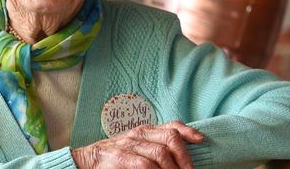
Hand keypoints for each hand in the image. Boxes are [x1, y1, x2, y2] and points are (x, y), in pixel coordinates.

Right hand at [71, 120, 203, 168]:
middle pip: (171, 138)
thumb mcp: (138, 147)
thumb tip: (181, 159)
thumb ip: (156, 146)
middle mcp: (140, 134)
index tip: (202, 140)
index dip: (189, 131)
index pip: (172, 125)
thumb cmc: (117, 157)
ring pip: (160, 153)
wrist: (88, 159)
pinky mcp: (120, 157)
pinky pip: (144, 164)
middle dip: (185, 157)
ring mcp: (130, 144)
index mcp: (146, 130)